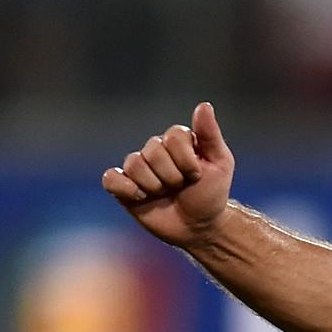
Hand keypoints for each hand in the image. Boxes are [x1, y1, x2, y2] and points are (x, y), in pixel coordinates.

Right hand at [103, 102, 235, 248]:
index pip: (173, 137)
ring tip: (165, 195)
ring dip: (154, 186)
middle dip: (172, 177)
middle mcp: (154, 150)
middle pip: (153, 151)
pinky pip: (110, 179)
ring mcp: (137, 168)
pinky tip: (140, 197)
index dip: (187, 161)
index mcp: (176, 140)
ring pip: (134, 164)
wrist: (199, 227)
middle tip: (181, 188)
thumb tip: (204, 105)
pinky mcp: (123, 187)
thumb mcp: (220, 164)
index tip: (197, 175)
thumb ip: (210, 135)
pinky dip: (124, 188)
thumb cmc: (211, 194)